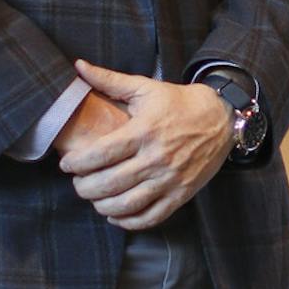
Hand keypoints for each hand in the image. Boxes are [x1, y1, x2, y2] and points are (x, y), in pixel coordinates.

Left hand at [56, 60, 232, 228]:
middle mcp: (156, 158)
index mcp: (144, 131)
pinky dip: (129, 221)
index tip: (67, 165)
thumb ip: (109, 80)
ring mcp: (170, 179)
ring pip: (127, 204)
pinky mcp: (182, 194)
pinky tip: (116, 215)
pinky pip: (151, 216)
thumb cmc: (179, 103)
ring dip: (102, 206)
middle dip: (85, 188)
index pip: (101, 154)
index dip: (77, 163)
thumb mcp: (145, 88)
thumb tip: (79, 66)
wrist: (221, 117)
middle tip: (78, 183)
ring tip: (94, 199)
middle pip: (109, 183)